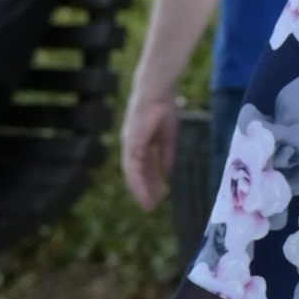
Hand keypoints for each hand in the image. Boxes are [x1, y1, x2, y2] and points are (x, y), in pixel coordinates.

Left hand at [121, 88, 178, 213]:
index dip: (151, 182)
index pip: (144, 167)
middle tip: (152, 207)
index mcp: (141, 143)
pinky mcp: (131, 144)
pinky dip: (138, 182)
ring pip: (133, 174)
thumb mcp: (168, 136)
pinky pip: (133, 168)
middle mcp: (132, 146)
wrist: (157, 92)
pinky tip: (145, 192)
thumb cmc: (164, 109)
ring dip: (141, 191)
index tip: (159, 196)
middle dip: (145, 190)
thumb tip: (167, 172)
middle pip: (137, 174)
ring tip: (149, 205)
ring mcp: (130, 145)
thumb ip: (166, 155)